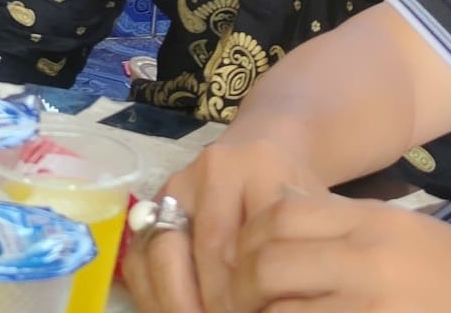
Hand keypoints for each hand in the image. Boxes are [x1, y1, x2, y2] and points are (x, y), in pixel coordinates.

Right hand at [124, 139, 325, 312]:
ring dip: (176, 304)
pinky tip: (175, 312)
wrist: (266, 153)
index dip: (246, 296)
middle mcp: (213, 167)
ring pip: (162, 255)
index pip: (249, 242)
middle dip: (213, 304)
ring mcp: (176, 184)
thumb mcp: (312, 217)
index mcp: (260, 166)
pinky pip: (138, 259)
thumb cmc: (295, 197)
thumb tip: (274, 306)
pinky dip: (152, 296)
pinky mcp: (150, 205)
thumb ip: (296, 253)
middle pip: (206, 251)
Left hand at [227, 195, 450, 312]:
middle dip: (242, 284)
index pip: (283, 214)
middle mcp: (366, 261)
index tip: (244, 256)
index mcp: (374, 224)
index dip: (251, 235)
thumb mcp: (405, 231)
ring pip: (278, 310)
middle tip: (240, 298)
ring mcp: (366, 307)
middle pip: (269, 260)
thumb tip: (280, 201)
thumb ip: (345, 218)